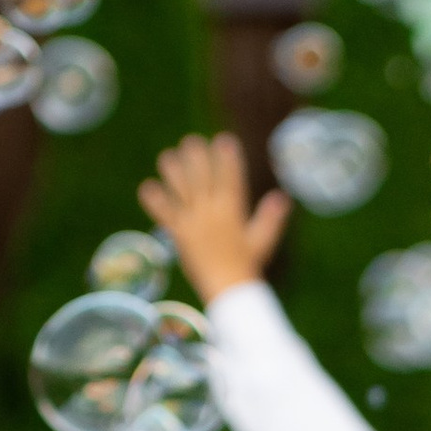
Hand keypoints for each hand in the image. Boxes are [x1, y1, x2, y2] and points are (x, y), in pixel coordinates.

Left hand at [140, 133, 289, 302]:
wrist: (229, 290)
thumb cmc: (248, 266)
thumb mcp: (262, 240)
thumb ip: (270, 218)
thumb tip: (282, 197)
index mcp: (233, 211)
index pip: (231, 177)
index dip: (227, 158)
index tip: (224, 140)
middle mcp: (212, 212)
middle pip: (202, 177)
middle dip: (197, 157)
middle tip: (191, 142)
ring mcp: (194, 222)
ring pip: (181, 190)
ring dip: (173, 172)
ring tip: (167, 157)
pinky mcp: (179, 235)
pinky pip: (165, 214)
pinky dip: (155, 201)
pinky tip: (147, 188)